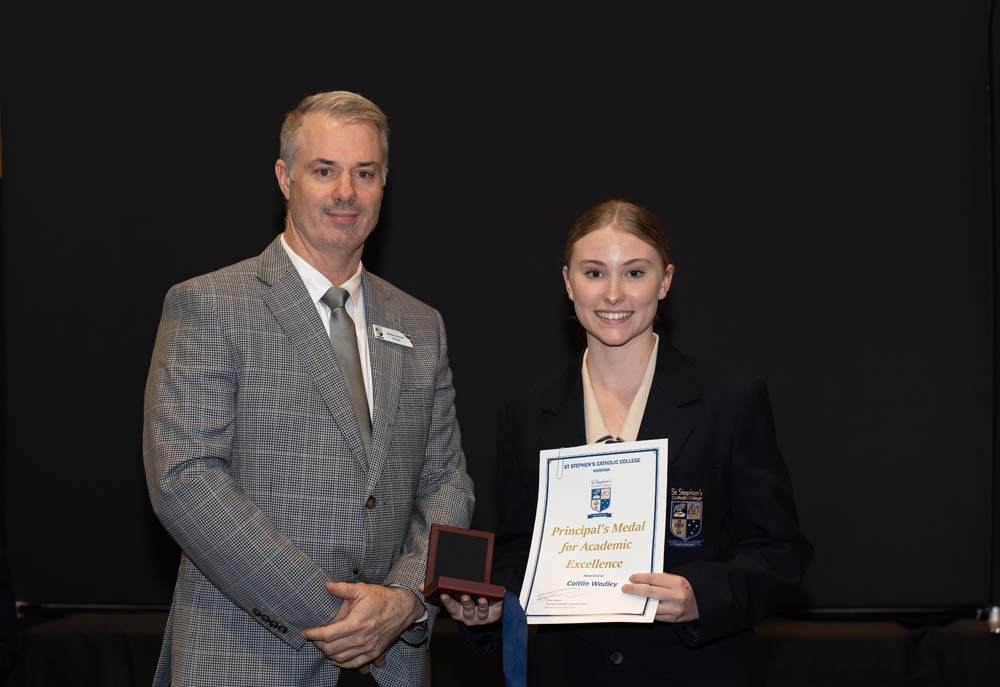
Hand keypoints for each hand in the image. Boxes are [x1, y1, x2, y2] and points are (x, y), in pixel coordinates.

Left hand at [301, 582, 422, 667]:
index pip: (328, 634)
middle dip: (318, 644)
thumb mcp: (362, 589)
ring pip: (340, 658)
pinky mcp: (374, 652)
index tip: (305, 632)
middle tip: (313, 638)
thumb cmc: (381, 598)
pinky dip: (341, 663)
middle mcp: (361, 638)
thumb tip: (327, 586)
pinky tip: (335, 658)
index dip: (313, 634)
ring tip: (323, 645)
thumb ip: (343, 589)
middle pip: (331, 649)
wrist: (402, 608)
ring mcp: (368, 647)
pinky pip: (354, 664)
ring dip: (328, 654)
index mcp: (356, 623)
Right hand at [418, 582, 502, 625]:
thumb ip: (436, 591)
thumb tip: (421, 586)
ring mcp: (481, 617)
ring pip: (481, 612)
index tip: (444, 595)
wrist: (484, 615)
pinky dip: (498, 603)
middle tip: (465, 596)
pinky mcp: (494, 615)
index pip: (451, 607)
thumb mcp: (451, 598)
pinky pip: (497, 609)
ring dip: (482, 606)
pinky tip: (500, 596)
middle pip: (466, 609)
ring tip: (483, 599)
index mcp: (457, 612)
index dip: (448, 602)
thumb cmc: (465, 603)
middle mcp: (468, 616)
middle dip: (466, 603)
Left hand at [621, 572, 699, 622]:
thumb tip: (642, 580)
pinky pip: (657, 616)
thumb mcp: (677, 579)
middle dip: (636, 590)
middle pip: (651, 593)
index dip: (641, 578)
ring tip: (631, 598)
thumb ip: (662, 580)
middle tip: (625, 588)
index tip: (631, 578)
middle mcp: (677, 596)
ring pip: (653, 607)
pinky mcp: (674, 619)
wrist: (701, 603)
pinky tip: (642, 607)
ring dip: (640, 603)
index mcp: (678, 583)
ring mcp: (675, 609)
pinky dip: (648, 611)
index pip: (654, 579)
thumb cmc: (686, 589)